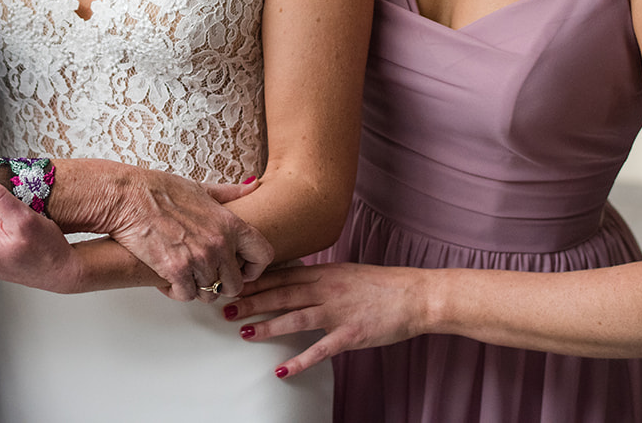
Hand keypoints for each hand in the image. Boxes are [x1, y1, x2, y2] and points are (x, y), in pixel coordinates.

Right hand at [61, 163, 270, 302]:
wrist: (127, 196)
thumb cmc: (159, 190)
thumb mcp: (201, 188)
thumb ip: (229, 193)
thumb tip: (253, 186)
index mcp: (229, 223)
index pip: (263, 255)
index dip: (254, 267)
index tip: (241, 269)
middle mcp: (218, 243)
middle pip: (235, 285)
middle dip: (220, 283)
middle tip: (204, 275)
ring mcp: (198, 259)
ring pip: (210, 294)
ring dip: (196, 287)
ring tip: (184, 273)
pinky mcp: (175, 271)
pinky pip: (186, 296)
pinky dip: (176, 290)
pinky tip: (168, 277)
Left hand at [229, 262, 426, 377]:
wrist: (416, 295)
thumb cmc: (381, 286)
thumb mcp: (345, 273)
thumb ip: (319, 277)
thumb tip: (291, 280)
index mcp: (325, 272)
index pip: (282, 274)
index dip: (255, 279)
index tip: (232, 282)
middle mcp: (327, 288)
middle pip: (282, 293)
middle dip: (252, 300)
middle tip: (225, 306)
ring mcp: (339, 311)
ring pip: (295, 317)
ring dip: (268, 325)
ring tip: (244, 332)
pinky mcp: (351, 334)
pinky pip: (320, 349)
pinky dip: (300, 360)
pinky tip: (281, 370)